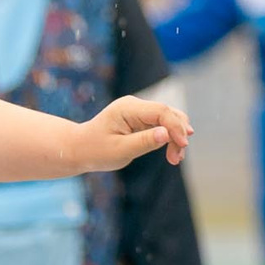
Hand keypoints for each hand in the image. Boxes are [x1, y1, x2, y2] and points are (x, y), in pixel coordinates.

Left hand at [73, 96, 192, 171]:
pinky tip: (172, 153)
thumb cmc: (96, 151)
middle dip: (178, 134)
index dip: (175, 127)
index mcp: (127, 109)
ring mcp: (139, 111)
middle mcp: (135, 105)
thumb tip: (167, 134)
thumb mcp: (120, 151)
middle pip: (168, 113)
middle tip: (176, 159)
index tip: (183, 145)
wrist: (81, 149)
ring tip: (175, 159)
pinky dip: (170, 138)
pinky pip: (163, 125)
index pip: (160, 111)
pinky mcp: (142, 120)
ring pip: (169, 119)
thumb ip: (144, 142)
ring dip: (176, 137)